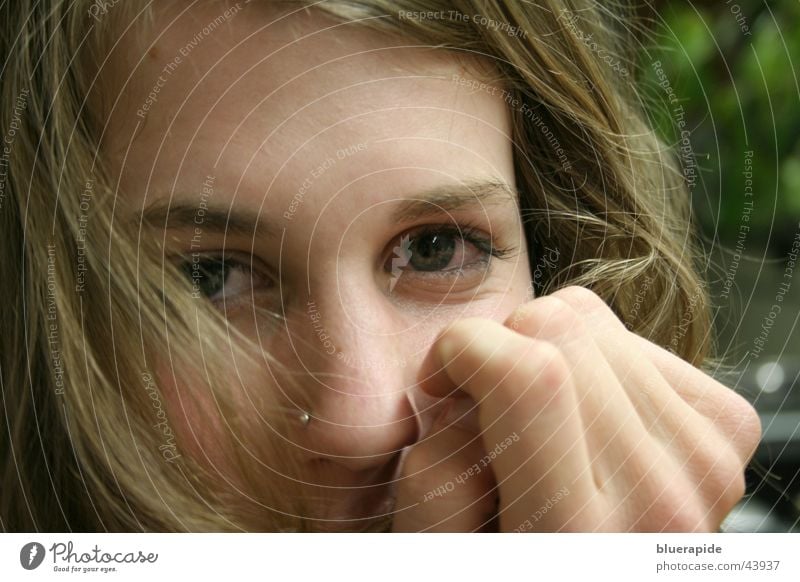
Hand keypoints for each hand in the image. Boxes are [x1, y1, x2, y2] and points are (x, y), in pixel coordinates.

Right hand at [393, 286, 760, 531]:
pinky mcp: (728, 428)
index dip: (464, 348)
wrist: (605, 577)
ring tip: (539, 415)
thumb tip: (469, 379)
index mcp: (574, 531)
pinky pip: (637, 338)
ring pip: (596, 318)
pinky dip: (595, 359)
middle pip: (560, 325)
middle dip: (500, 342)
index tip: (442, 378)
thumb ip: (436, 464)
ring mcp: (703, 457)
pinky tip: (584, 414)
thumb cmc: (517, 563)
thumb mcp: (443, 542)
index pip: (529, 375)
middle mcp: (658, 493)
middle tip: (486, 399)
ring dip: (548, 349)